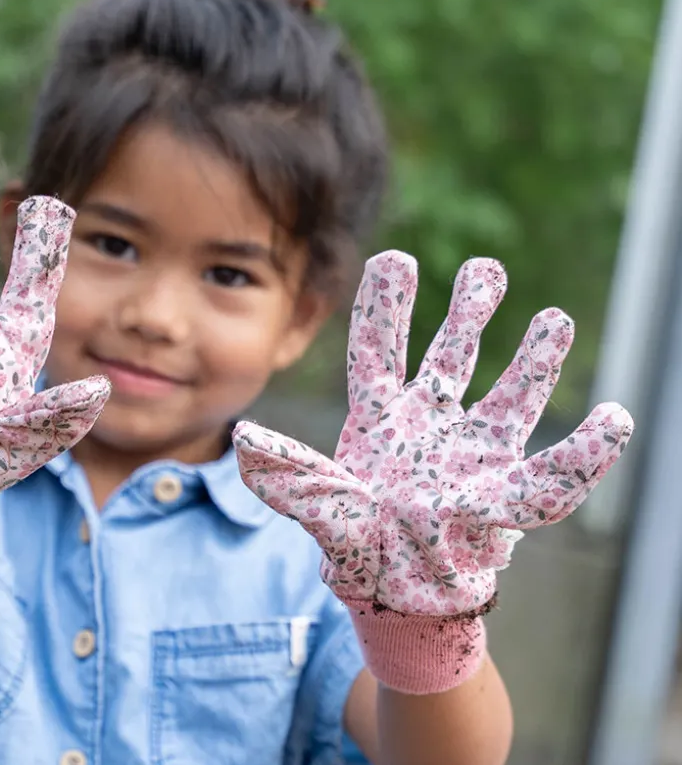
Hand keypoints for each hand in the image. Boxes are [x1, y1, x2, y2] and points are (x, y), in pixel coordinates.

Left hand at [233, 252, 631, 691]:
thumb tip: (246, 440)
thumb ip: (293, 477)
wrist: (399, 600)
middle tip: (486, 268)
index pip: (379, 349)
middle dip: (468, 312)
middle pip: (450, 355)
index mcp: (378, 419)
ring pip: (505, 393)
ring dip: (532, 359)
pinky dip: (584, 450)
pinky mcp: (503, 488)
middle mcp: (427, 424)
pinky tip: (612, 421)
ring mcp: (468, 451)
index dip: (386, 306)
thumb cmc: (358, 551)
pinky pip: (551, 470)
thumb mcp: (323, 509)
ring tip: (555, 318)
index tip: (396, 258)